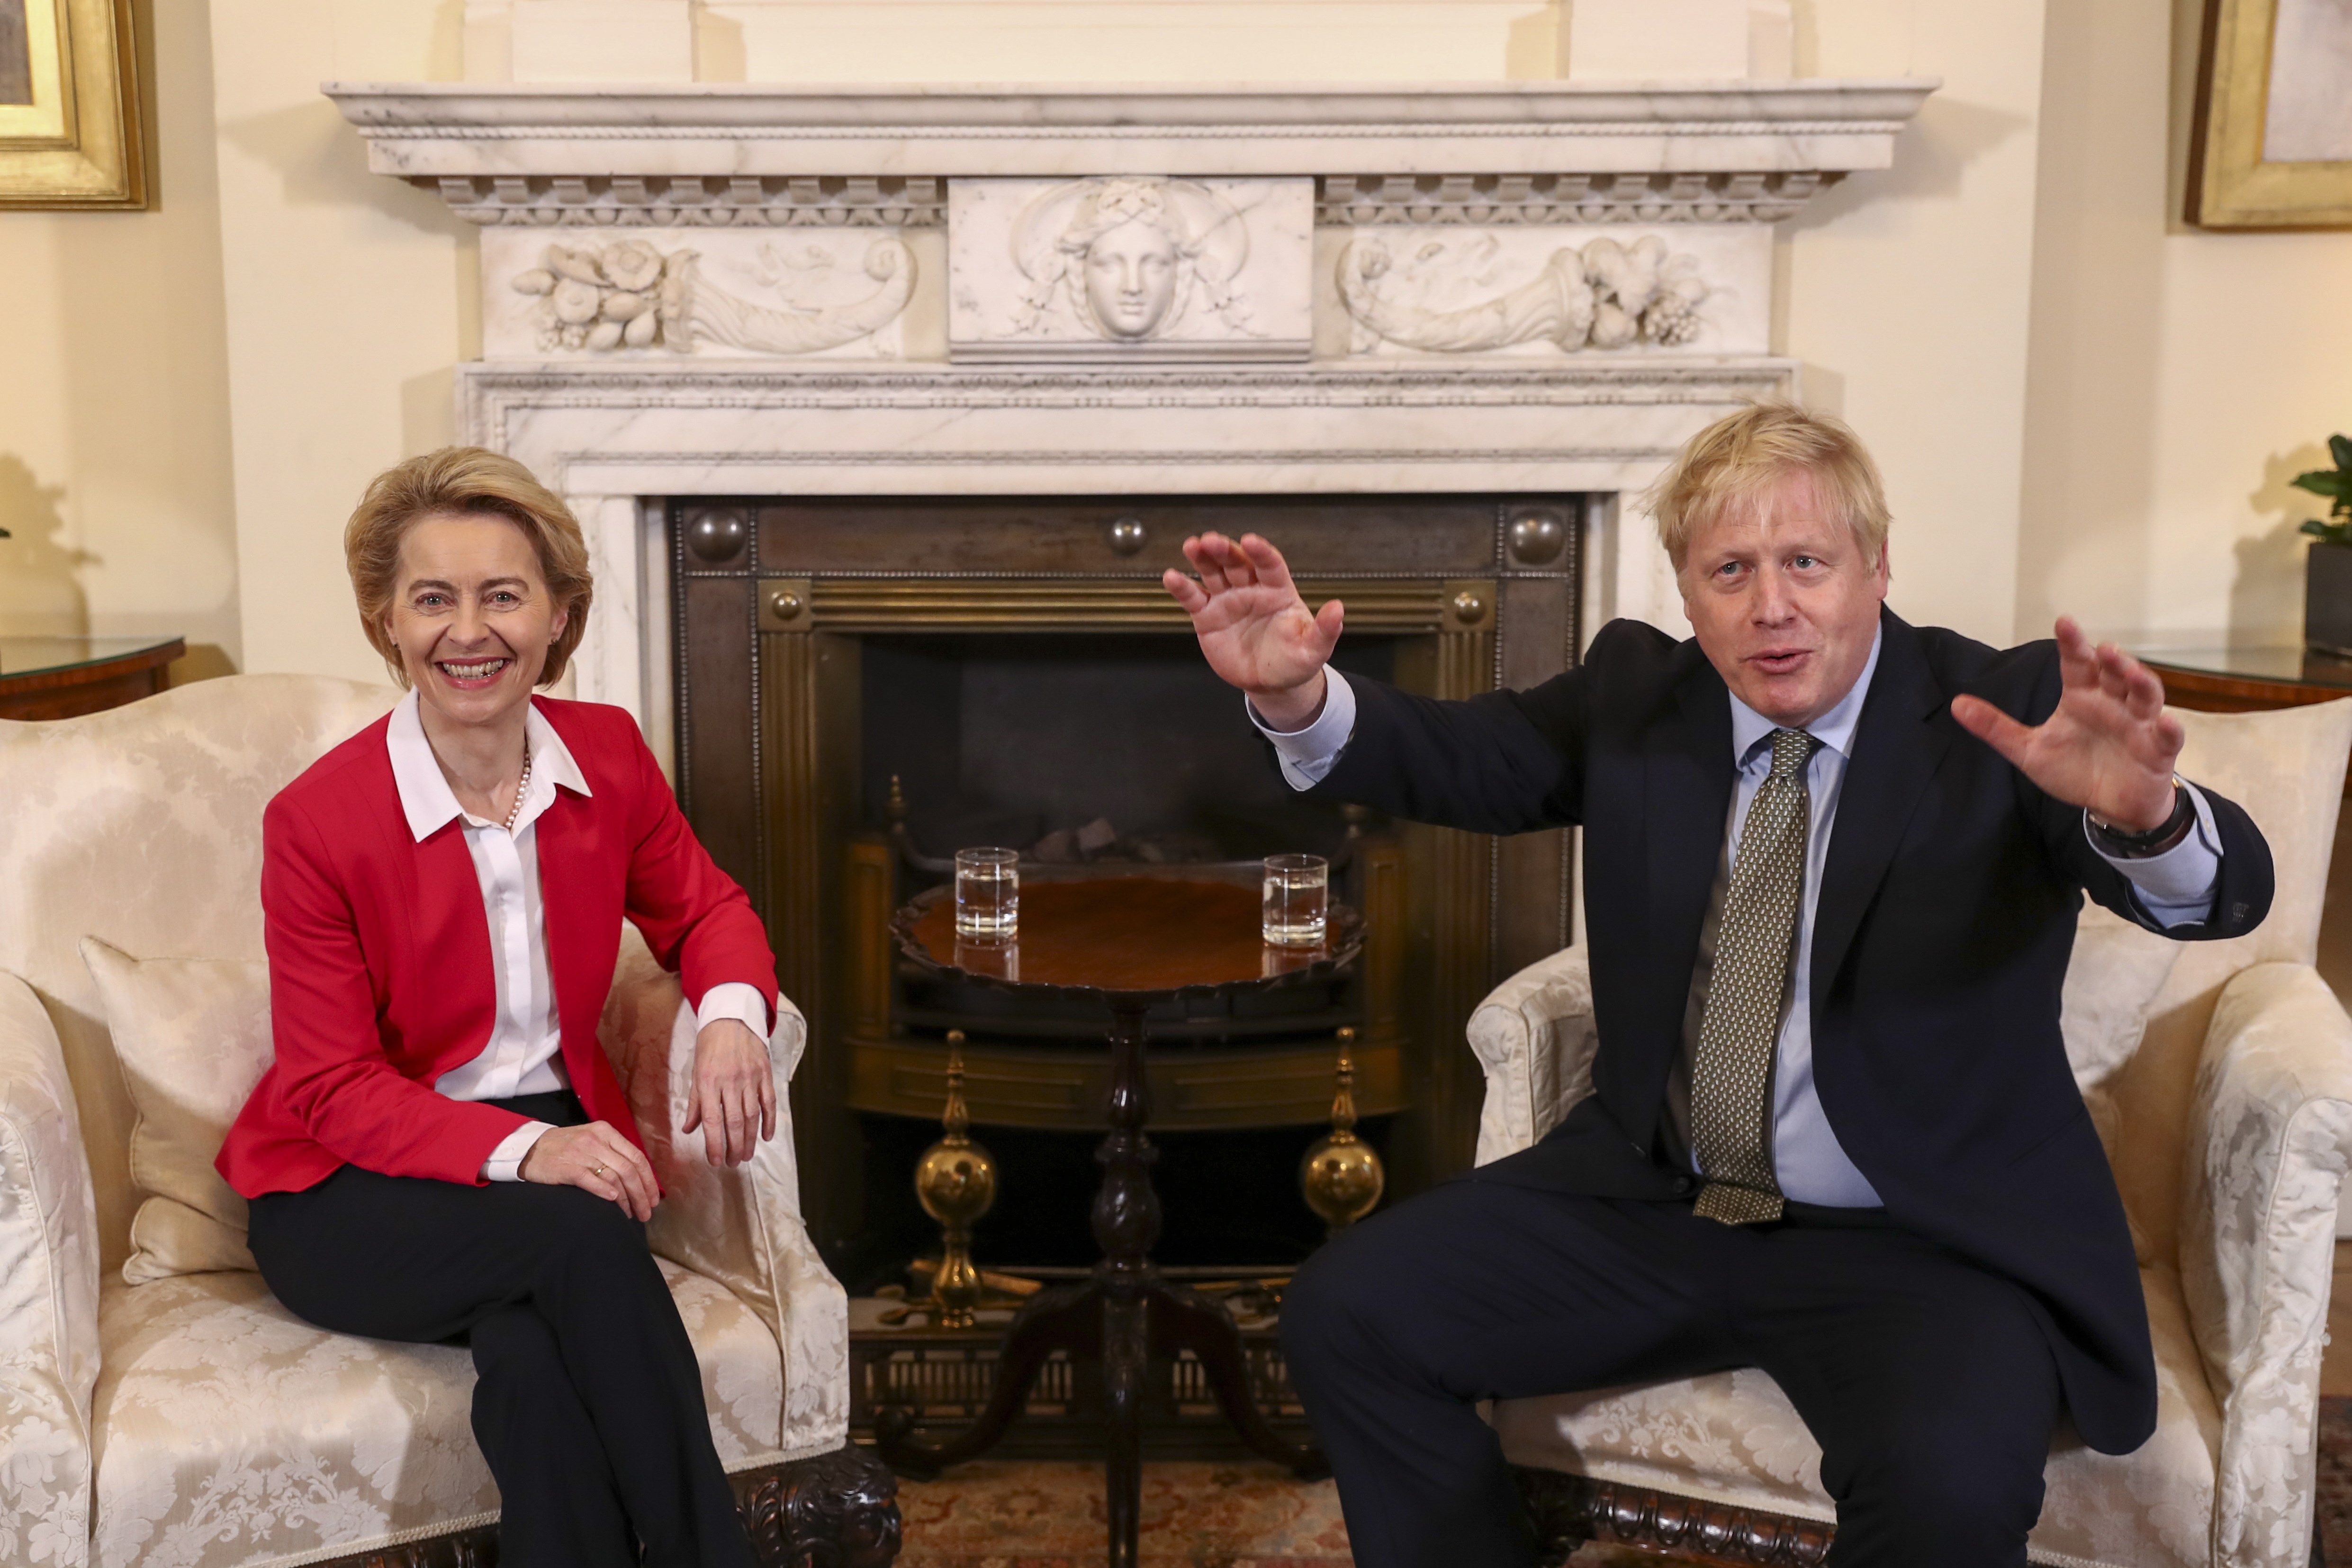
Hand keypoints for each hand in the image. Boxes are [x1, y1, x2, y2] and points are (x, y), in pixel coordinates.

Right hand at [518, 1121, 658, 1220]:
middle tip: (646, 1213)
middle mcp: (596, 1140)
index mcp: (606, 1132)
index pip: (637, 1157)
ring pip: (613, 1177)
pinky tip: (613, 1201)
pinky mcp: (566, 1167)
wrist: (530, 1148)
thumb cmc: (566, 1148)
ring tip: (630, 1214)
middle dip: (641, 1194)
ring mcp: (580, 1152)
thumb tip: (640, 1179)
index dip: (649, 1180)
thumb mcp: (592, 1141)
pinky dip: (604, 1191)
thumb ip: (614, 1154)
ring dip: (626, 1199)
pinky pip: (590, 1180)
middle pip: (628, 1169)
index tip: (654, 1198)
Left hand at [683, 1017, 774, 1166]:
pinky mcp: (765, 1073)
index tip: (715, 1161)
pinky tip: (766, 1137)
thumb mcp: (695, 1072)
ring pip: (752, 1115)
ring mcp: (750, 1077)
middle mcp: (730, 1081)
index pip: (712, 1120)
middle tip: (733, 1163)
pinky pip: (769, 1102)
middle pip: (734, 1122)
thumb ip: (695, 1103)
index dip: (714, 1144)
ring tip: (747, 1156)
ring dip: (750, 1139)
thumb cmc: (709, 1046)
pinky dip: (770, 1121)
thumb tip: (689, 1129)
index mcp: (708, 1081)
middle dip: (734, 1147)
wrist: (732, 1017)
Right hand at [1161, 532, 1343, 730]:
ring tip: (1192, 545)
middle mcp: (1251, 589)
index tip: (1251, 541)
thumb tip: (1337, 609)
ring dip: (1202, 557)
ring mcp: (1228, 600)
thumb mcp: (1314, 650)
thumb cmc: (1294, 661)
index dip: (1261, 552)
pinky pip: (1193, 597)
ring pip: (1213, 572)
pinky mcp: (1207, 616)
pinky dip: (1182, 587)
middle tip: (1212, 540)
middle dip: (1225, 550)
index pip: (1270, 565)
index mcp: (1278, 591)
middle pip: (1236, 563)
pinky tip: (1171, 576)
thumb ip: (1325, 630)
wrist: (1270, 682)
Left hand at [1951, 617, 2182, 830]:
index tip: (2063, 621)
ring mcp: (2139, 725)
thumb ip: (1996, 728)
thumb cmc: (2075, 769)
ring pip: (2146, 697)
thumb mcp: (2029, 750)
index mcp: (2082, 697)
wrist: (2109, 803)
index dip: (2072, 643)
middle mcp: (2113, 704)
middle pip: (2114, 675)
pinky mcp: (2158, 750)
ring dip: (2141, 683)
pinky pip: (2168, 737)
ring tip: (2131, 672)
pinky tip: (2167, 722)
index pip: (2077, 664)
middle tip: (2102, 650)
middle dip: (2111, 661)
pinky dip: (2170, 729)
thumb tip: (1956, 704)